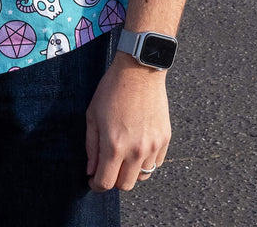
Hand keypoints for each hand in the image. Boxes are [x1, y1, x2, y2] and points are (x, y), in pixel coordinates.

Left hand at [85, 53, 170, 191]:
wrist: (139, 71)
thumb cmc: (112, 89)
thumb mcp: (92, 115)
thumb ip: (91, 147)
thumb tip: (91, 171)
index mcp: (114, 145)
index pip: (105, 183)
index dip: (96, 185)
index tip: (93, 180)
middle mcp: (135, 150)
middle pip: (125, 185)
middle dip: (113, 180)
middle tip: (108, 167)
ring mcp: (152, 146)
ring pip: (142, 177)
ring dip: (131, 172)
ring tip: (124, 155)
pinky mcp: (165, 139)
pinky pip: (156, 163)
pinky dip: (145, 161)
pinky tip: (137, 146)